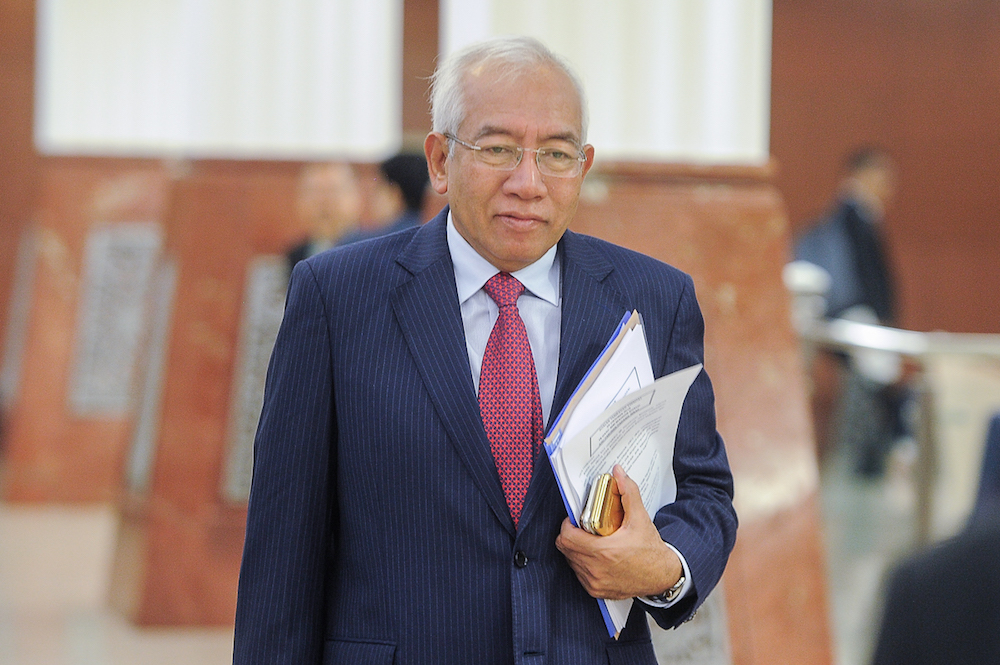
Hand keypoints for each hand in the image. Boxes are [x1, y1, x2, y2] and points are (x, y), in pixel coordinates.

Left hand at [555, 465, 681, 599]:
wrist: (663, 575)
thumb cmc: (650, 549)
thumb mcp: (640, 518)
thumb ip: (628, 492)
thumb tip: (618, 472)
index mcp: (603, 551)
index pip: (566, 537)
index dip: (567, 525)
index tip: (575, 520)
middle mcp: (596, 569)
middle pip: (565, 549)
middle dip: (570, 536)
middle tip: (582, 528)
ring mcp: (595, 583)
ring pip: (570, 562)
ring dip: (575, 550)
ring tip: (589, 541)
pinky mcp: (596, 591)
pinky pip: (578, 574)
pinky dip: (582, 564)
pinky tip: (594, 557)